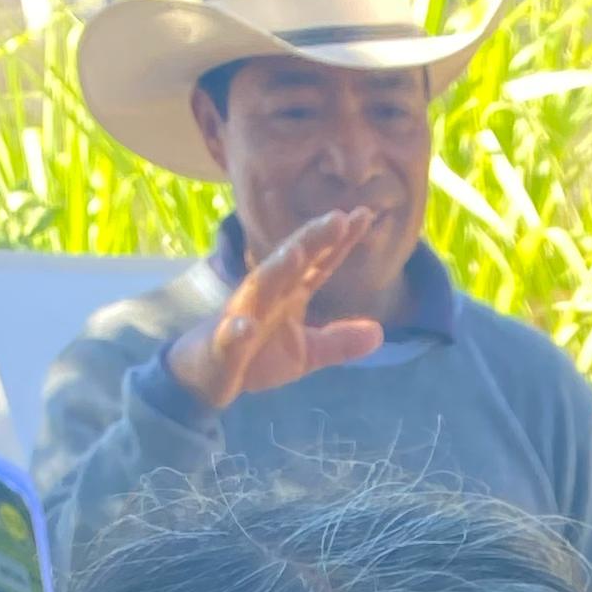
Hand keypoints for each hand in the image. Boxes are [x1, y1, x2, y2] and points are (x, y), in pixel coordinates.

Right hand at [163, 212, 386, 411]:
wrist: (211, 375)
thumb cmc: (258, 356)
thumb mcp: (308, 352)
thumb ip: (340, 341)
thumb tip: (380, 333)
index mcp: (290, 293)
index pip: (320, 262)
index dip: (340, 241)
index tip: (365, 215)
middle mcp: (268, 294)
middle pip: (293, 262)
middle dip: (314, 239)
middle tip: (339, 217)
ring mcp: (244, 315)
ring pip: (261, 286)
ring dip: (278, 268)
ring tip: (298, 251)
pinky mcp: (225, 344)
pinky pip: (231, 336)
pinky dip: (237, 330)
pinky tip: (245, 327)